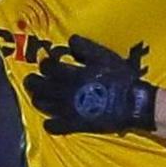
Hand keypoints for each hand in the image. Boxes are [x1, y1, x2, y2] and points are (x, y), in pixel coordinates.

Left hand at [24, 36, 156, 133]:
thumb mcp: (105, 57)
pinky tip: (52, 120)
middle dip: (33, 82)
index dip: (45, 64)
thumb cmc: (120, 78)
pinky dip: (50, 123)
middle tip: (34, 80)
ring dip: (38, 99)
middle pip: (38, 87)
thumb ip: (85, 48)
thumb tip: (70, 41)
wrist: (132, 104)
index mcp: (72, 74)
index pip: (47, 67)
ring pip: (41, 105)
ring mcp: (67, 110)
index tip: (48, 63)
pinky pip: (53, 126)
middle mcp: (65, 92)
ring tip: (41, 97)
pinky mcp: (74, 125)